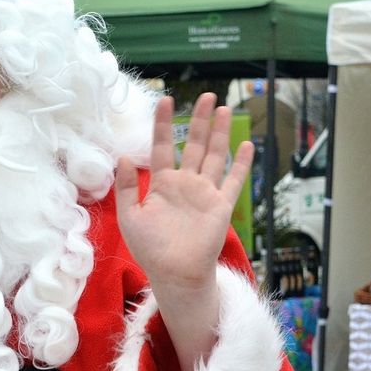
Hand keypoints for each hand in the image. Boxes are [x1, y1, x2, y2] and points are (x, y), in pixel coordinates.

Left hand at [115, 93, 252, 291]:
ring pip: (214, 155)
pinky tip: (246, 144)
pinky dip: (241, 163)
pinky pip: (233, 180)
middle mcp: (185, 184)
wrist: (175, 273)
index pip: (162, 146)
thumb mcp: (129, 217)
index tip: (165, 100)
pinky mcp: (221, 205)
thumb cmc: (150, 249)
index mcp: (162, 184)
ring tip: (224, 109)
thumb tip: (123, 157)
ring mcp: (205, 193)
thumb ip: (126, 187)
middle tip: (206, 96)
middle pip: (193, 144)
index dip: (163, 124)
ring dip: (219, 133)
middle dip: (199, 120)